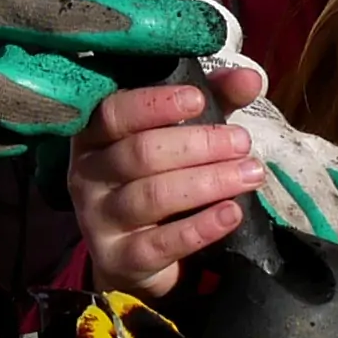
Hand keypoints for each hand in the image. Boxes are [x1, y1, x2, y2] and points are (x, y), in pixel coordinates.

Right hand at [70, 58, 268, 295]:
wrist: (134, 256)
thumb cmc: (157, 178)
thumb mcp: (182, 134)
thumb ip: (213, 102)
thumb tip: (251, 78)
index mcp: (94, 135)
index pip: (114, 112)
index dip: (155, 104)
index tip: (198, 99)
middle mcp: (87, 174)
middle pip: (140, 153)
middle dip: (197, 145)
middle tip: (242, 142)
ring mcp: (98, 219)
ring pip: (152, 195)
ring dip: (208, 182)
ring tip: (250, 174)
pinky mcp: (118, 258)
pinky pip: (160, 243)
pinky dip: (200, 227)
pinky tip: (232, 214)